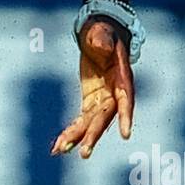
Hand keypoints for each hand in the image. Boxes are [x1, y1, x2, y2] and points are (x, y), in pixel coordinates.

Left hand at [50, 17, 134, 158]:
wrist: (98, 34)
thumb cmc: (103, 31)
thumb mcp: (101, 33)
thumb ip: (102, 40)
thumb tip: (100, 45)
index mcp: (121, 78)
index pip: (126, 99)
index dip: (126, 117)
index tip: (126, 134)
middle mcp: (114, 94)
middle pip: (105, 117)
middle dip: (94, 135)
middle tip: (84, 153)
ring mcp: (102, 100)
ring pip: (91, 124)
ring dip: (78, 138)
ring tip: (60, 150)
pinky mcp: (91, 103)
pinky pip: (81, 121)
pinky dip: (71, 132)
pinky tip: (58, 146)